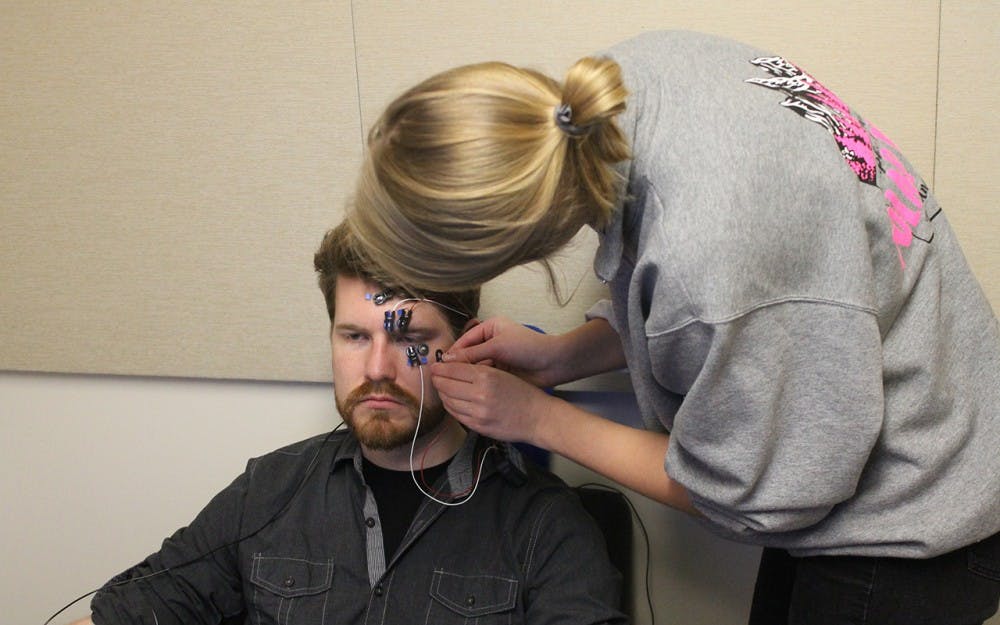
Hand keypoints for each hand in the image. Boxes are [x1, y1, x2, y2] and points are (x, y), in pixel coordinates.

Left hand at [430, 361, 557, 444]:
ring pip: (448, 401)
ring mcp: (477, 412)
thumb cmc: (523, 393)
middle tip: (435, 376)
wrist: (538, 417)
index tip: (435, 366)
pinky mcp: (478, 426)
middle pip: (445, 385)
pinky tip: (452, 402)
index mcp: (486, 376)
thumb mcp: (501, 373)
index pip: (452, 369)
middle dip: (437, 380)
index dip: (440, 368)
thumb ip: (477, 370)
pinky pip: (456, 415)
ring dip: (442, 394)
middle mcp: (479, 394)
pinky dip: (450, 407)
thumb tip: (452, 366)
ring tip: (442, 388)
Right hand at [443, 316, 563, 387]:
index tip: (440, 366)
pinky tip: (471, 389)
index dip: (453, 352)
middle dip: (459, 364)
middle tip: (443, 378)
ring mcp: (497, 356)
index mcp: (491, 327)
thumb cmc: (527, 347)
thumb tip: (447, 360)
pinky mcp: (502, 371)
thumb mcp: (496, 347)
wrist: (552, 363)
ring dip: (469, 374)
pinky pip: (485, 375)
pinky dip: (479, 381)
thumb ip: (471, 354)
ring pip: (476, 366)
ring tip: (456, 385)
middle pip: (469, 353)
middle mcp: (492, 340)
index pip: (465, 339)